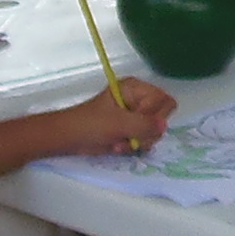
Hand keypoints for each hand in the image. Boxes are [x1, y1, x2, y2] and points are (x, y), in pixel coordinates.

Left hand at [58, 80, 174, 158]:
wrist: (70, 138)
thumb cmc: (90, 124)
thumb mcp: (118, 123)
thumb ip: (144, 124)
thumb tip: (164, 126)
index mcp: (136, 88)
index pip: (164, 101)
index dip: (155, 114)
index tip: (138, 121)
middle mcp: (140, 100)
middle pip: (162, 118)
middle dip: (146, 132)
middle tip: (129, 135)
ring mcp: (136, 116)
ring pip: (155, 132)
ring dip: (138, 142)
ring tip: (119, 142)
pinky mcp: (132, 130)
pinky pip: (145, 141)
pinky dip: (133, 147)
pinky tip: (118, 146)